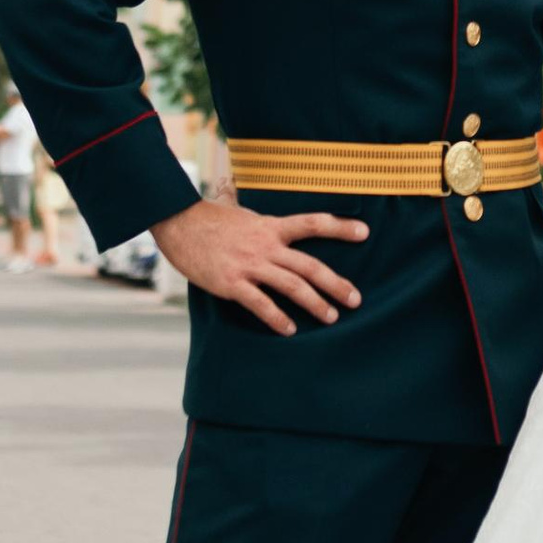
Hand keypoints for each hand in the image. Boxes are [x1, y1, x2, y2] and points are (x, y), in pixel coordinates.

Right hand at [151, 192, 368, 335]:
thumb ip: (262, 220)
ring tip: (331, 317)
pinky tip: (289, 330)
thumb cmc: (210, 219)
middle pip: (310, 265)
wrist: (178, 223)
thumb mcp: (242, 212)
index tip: (364, 233)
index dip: (340, 227)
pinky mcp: (231, 283)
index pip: (313, 223)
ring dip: (315, 303)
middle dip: (336, 284)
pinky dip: (277, 318)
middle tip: (355, 300)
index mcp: (271, 226)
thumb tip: (268, 215)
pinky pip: (260, 304)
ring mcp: (249, 265)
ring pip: (292, 286)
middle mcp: (265, 245)